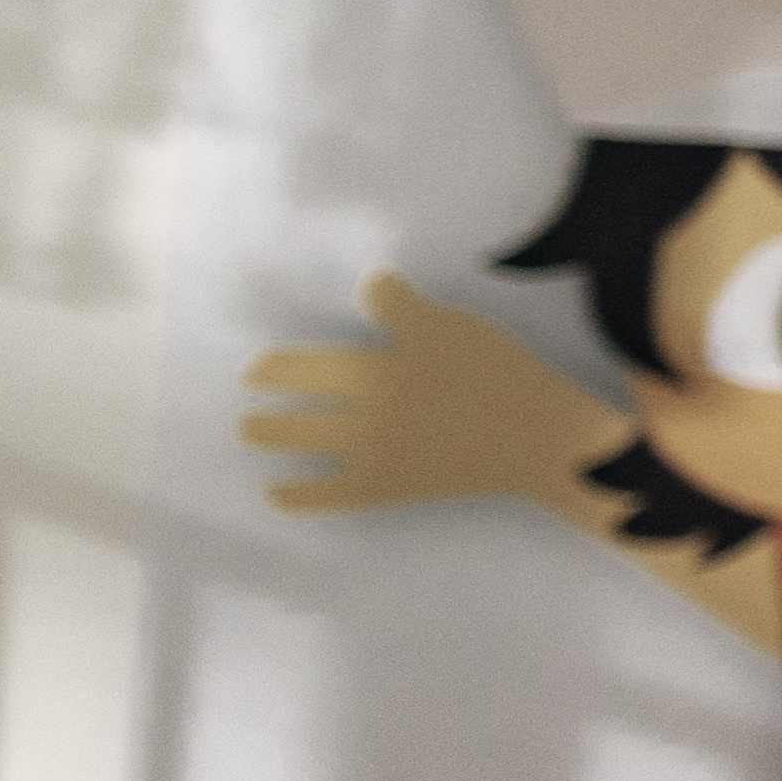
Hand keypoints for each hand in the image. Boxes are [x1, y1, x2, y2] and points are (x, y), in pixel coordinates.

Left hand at [244, 277, 631, 520]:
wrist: (535, 439)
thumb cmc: (497, 376)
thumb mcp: (453, 328)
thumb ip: (404, 308)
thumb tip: (370, 284)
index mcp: (376, 369)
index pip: (310, 367)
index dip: (277, 368)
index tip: (255, 369)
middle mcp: (362, 412)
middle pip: (301, 405)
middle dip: (269, 402)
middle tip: (246, 400)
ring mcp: (373, 453)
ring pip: (308, 443)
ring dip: (271, 437)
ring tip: (250, 432)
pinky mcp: (389, 486)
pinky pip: (333, 495)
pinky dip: (301, 496)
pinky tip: (276, 495)